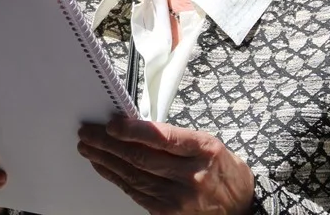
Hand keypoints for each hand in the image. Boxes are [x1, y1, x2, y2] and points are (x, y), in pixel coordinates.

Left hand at [78, 118, 254, 214]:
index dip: (131, 130)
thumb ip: (173, 137)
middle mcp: (192, 176)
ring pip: (134, 176)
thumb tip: (133, 127)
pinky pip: (136, 193)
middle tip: (88, 133)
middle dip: (108, 144)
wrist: (241, 207)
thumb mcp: (206, 144)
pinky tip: (104, 167)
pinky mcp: (169, 214)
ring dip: (106, 160)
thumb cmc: (221, 169)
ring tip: (89, 147)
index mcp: (203, 150)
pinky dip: (116, 178)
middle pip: (141, 158)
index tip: (111, 124)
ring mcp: (180, 199)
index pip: (160, 137)